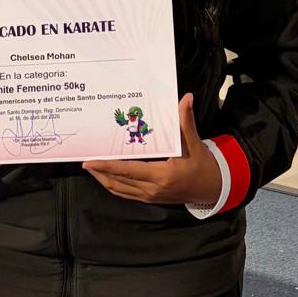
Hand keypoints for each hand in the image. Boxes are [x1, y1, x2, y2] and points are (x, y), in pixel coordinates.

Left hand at [82, 95, 220, 205]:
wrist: (212, 188)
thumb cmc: (202, 165)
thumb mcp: (194, 143)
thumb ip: (185, 121)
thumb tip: (185, 98)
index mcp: (162, 174)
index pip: (128, 170)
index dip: (107, 166)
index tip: (90, 161)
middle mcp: (153, 188)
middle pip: (118, 182)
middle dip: (100, 172)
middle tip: (85, 161)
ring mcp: (150, 196)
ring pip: (120, 190)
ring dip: (104, 179)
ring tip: (91, 168)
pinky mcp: (150, 199)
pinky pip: (126, 194)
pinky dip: (114, 185)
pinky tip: (106, 176)